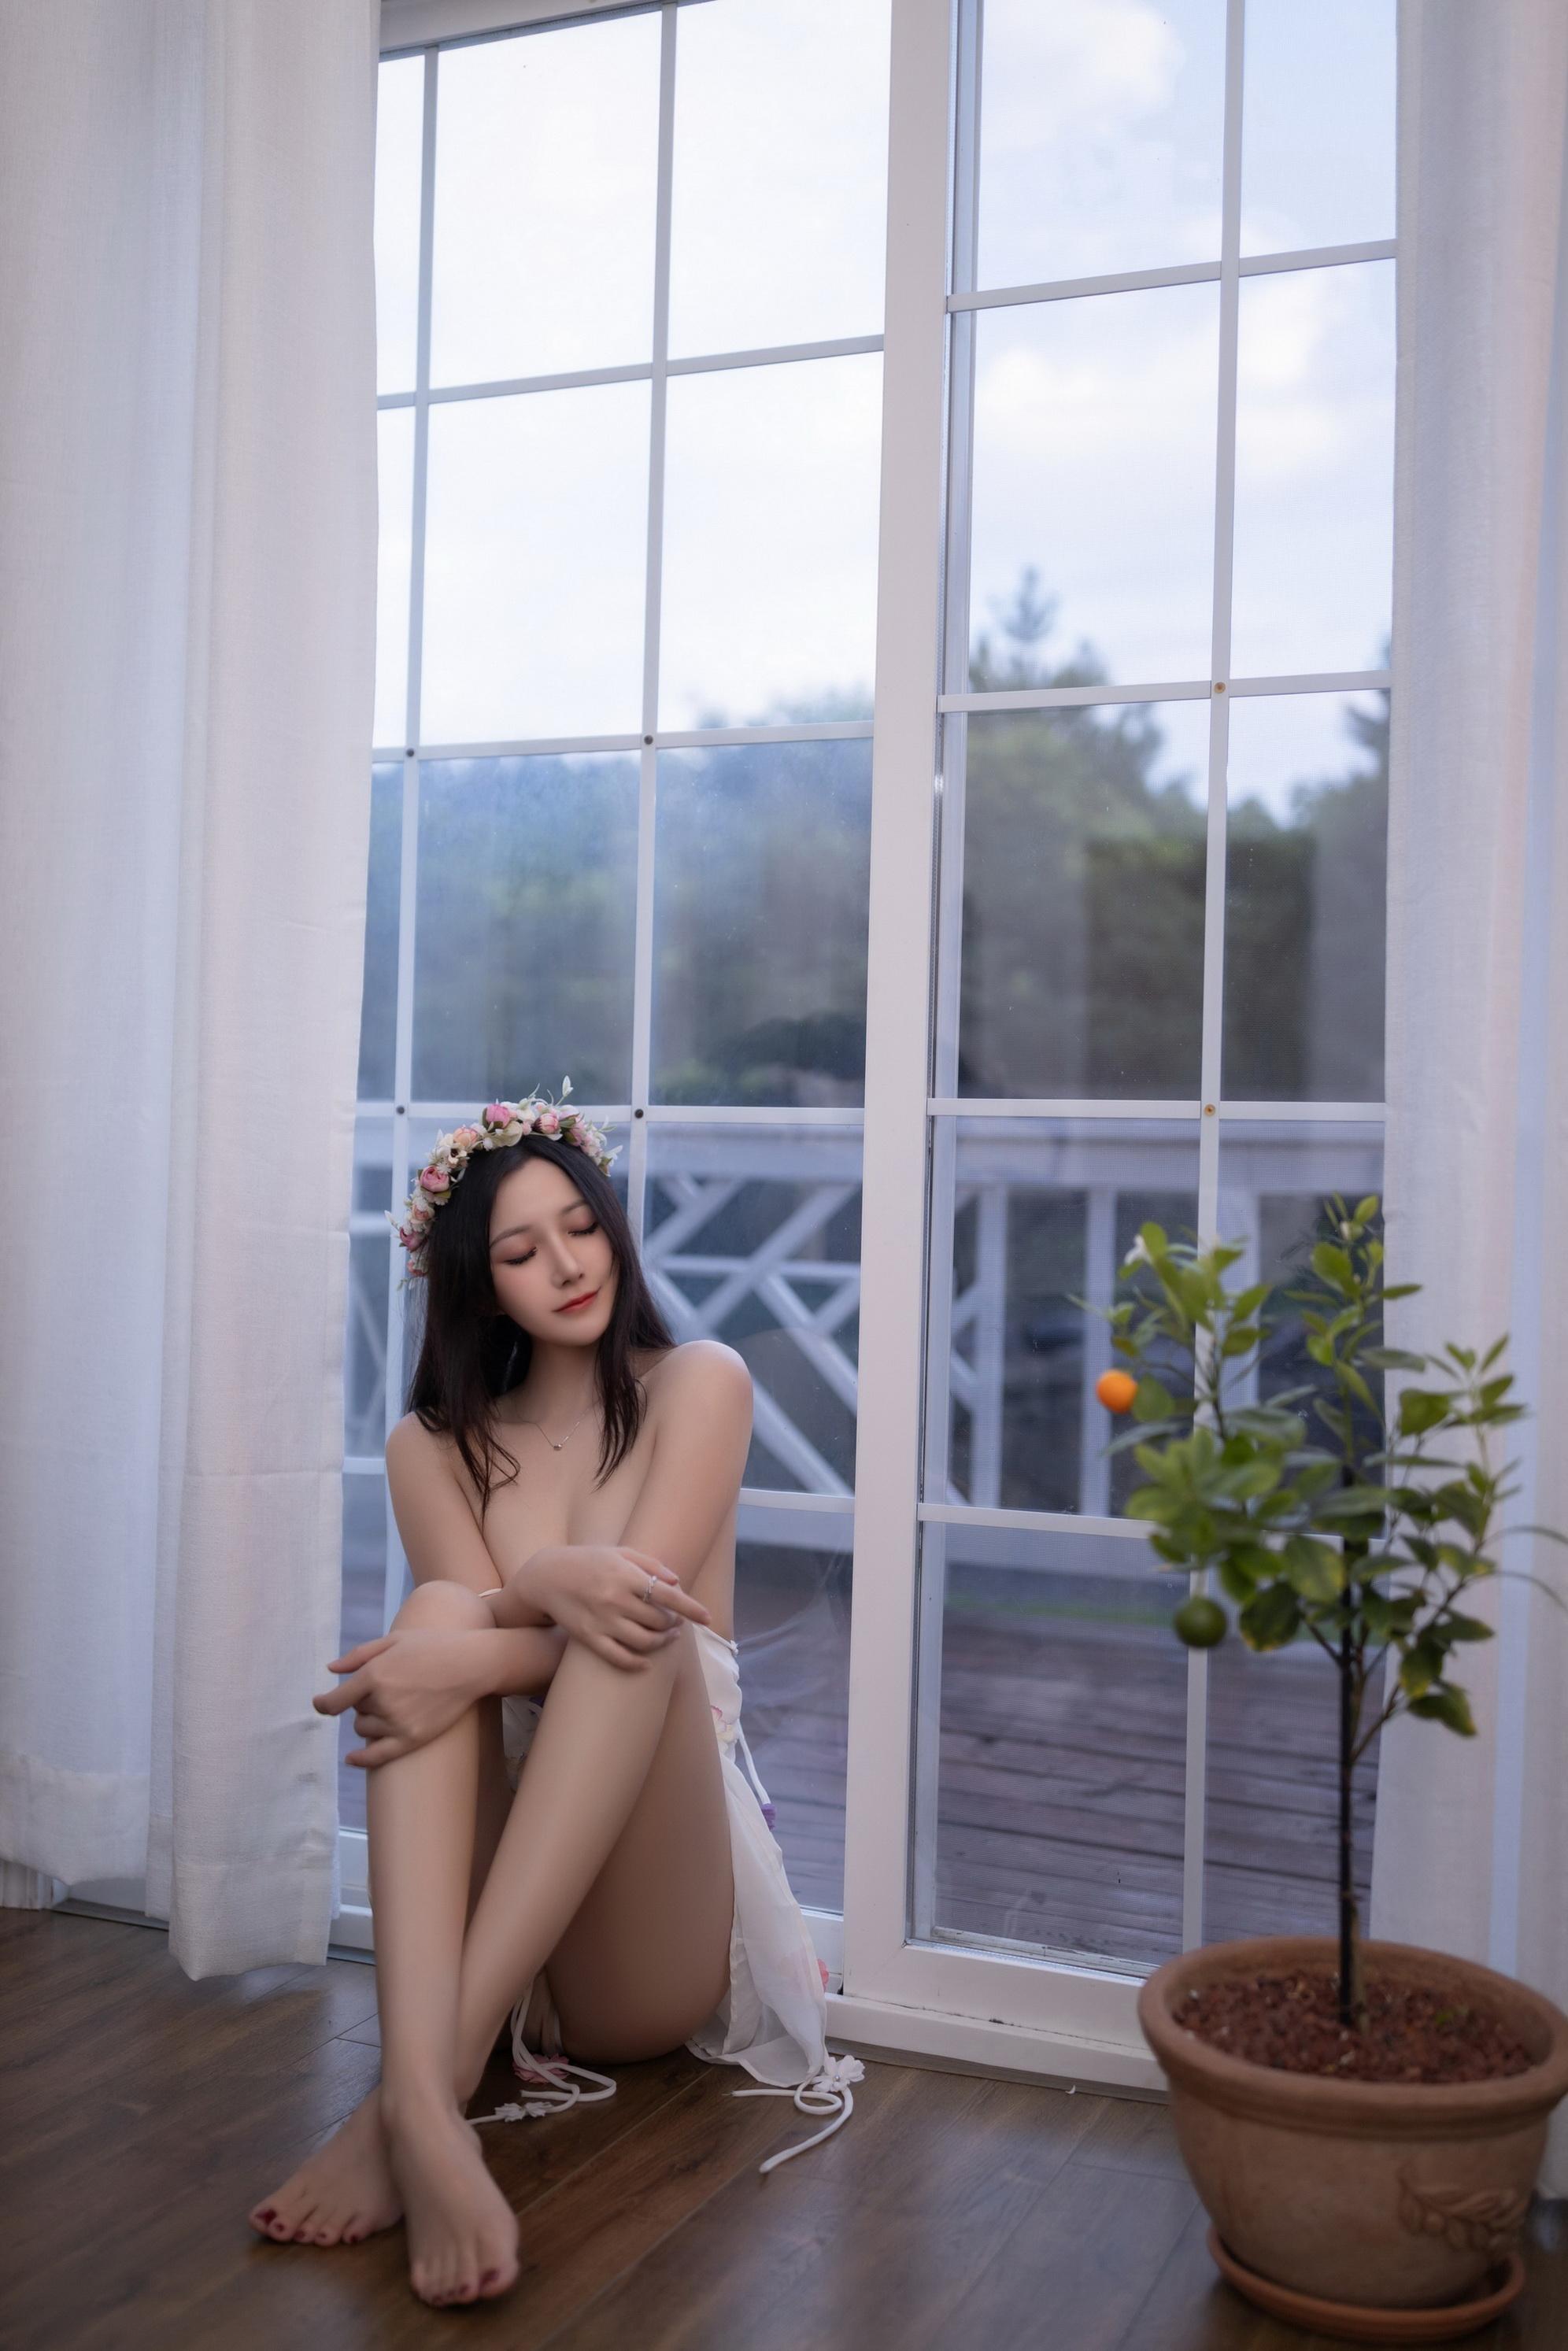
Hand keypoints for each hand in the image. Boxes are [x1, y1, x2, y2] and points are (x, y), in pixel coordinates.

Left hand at [313, 1626, 487, 1766]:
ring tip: (395, 1703)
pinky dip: (361, 1759)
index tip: (319, 1703)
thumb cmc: (431, 1646)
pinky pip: (378, 1756)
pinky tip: (351, 1759)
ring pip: (365, 1730)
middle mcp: (382, 1701)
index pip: (335, 1701)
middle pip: (355, 1712)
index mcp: (374, 1675)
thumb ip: (358, 1655)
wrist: (471, 1664)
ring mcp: (397, 1723)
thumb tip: (330, 1669)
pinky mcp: (412, 1738)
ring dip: (370, 1719)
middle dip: (364, 1701)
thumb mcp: (393, 1640)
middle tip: (389, 1686)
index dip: (323, 1703)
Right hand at [532, 1544, 711, 1671]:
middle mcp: (615, 1599)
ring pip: (643, 1642)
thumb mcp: (619, 1552)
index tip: (708, 1617)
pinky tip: (647, 1662)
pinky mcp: (589, 1637)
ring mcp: (602, 1621)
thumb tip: (676, 1581)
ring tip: (668, 1636)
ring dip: (661, 1642)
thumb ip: (650, 1564)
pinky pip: (618, 1657)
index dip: (692, 1608)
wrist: (546, 1576)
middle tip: (676, 1621)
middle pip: (658, 1621)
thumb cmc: (588, 1560)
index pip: (668, 1596)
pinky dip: (637, 1663)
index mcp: (625, 1575)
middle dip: (674, 1623)